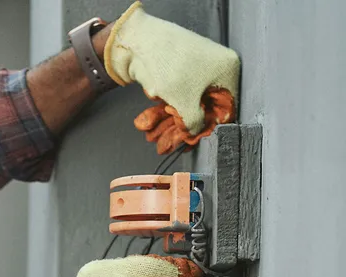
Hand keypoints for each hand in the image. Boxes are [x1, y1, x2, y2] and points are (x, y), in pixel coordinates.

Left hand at [104, 1, 239, 153]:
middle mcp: (214, 69)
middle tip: (168, 144)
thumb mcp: (185, 102)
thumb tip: (195, 133)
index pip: (225, 107)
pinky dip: (160, 111)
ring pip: (183, 103)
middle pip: (201, 107)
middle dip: (181, 127)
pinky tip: (148, 125)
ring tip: (153, 138)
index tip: (193, 141)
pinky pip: (172, 96)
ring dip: (167, 123)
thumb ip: (194, 123)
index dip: (208, 127)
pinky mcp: (175, 72)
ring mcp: (193, 69)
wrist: (139, 42)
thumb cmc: (168, 66)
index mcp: (227, 71)